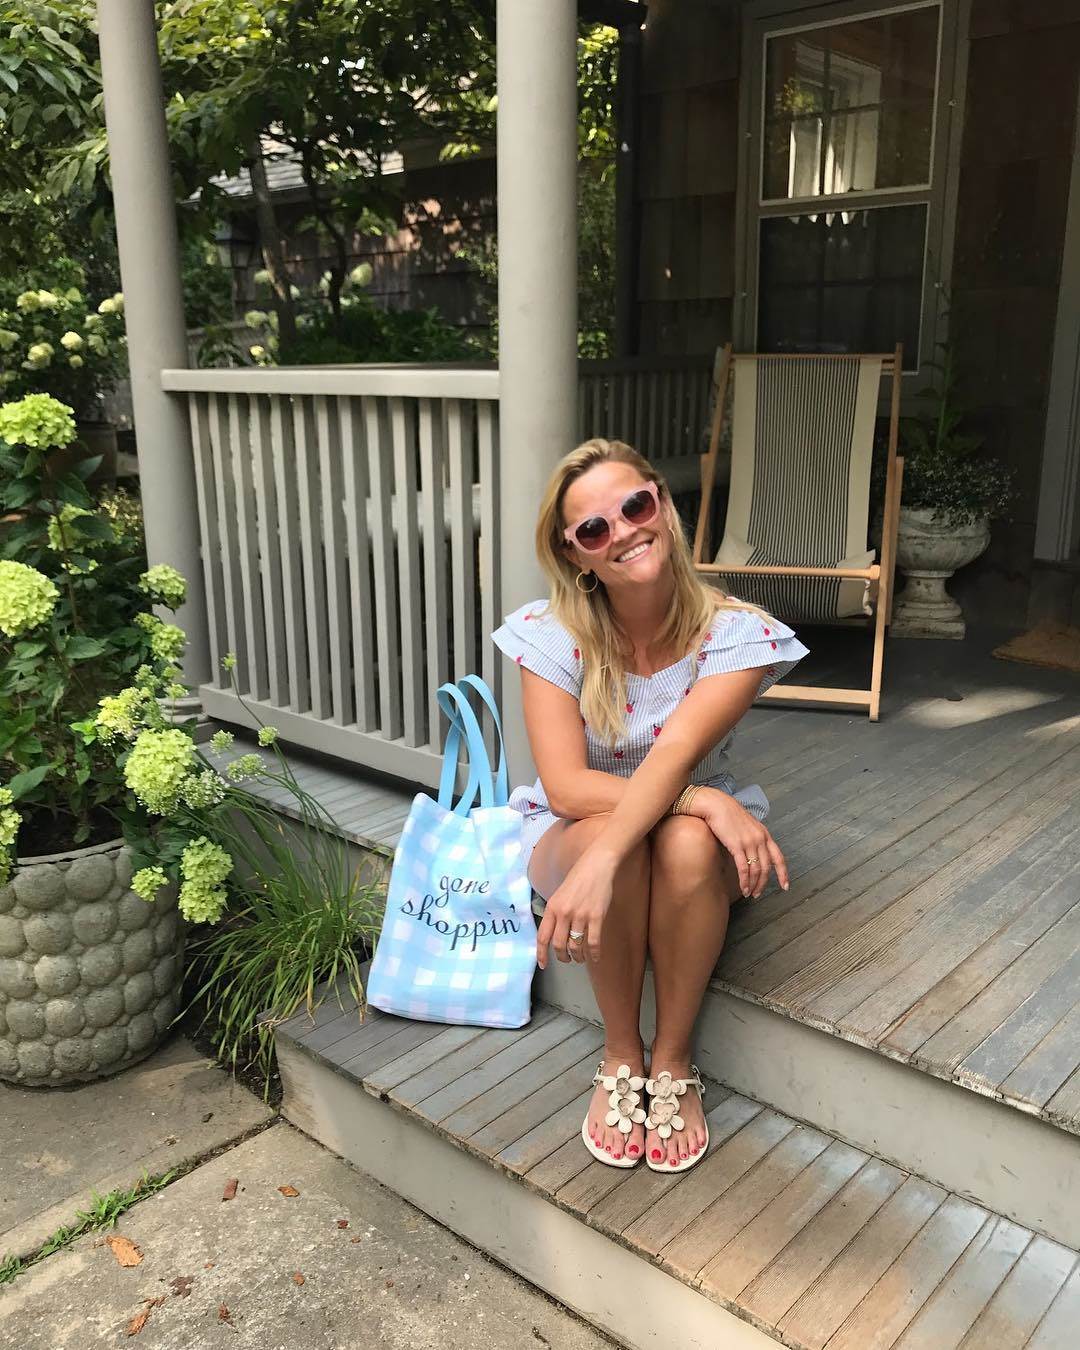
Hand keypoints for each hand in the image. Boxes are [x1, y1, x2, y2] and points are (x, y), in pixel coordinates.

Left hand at [534, 847, 616, 968]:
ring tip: (580, 958)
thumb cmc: (578, 878)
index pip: (542, 937)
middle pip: (559, 945)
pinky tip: (594, 957)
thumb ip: (555, 913)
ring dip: (578, 957)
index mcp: (552, 908)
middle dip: (562, 957)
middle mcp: (564, 913)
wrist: (596, 865)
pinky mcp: (596, 917)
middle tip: (567, 959)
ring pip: (576, 946)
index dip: (541, 954)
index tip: (544, 965)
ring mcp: (580, 916)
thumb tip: (554, 934)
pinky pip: (593, 942)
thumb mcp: (559, 894)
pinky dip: (593, 954)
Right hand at [686, 788, 788, 898]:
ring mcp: (749, 842)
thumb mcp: (747, 825)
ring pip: (756, 870)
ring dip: (753, 885)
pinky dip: (744, 881)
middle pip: (766, 868)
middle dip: (763, 884)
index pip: (779, 857)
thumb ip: (753, 838)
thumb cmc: (728, 814)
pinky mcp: (736, 846)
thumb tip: (753, 853)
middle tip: (758, 894)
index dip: (783, 873)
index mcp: (764, 834)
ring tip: (749, 893)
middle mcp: (760, 839)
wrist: (715, 804)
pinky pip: (744, 868)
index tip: (785, 886)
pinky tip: (743, 888)